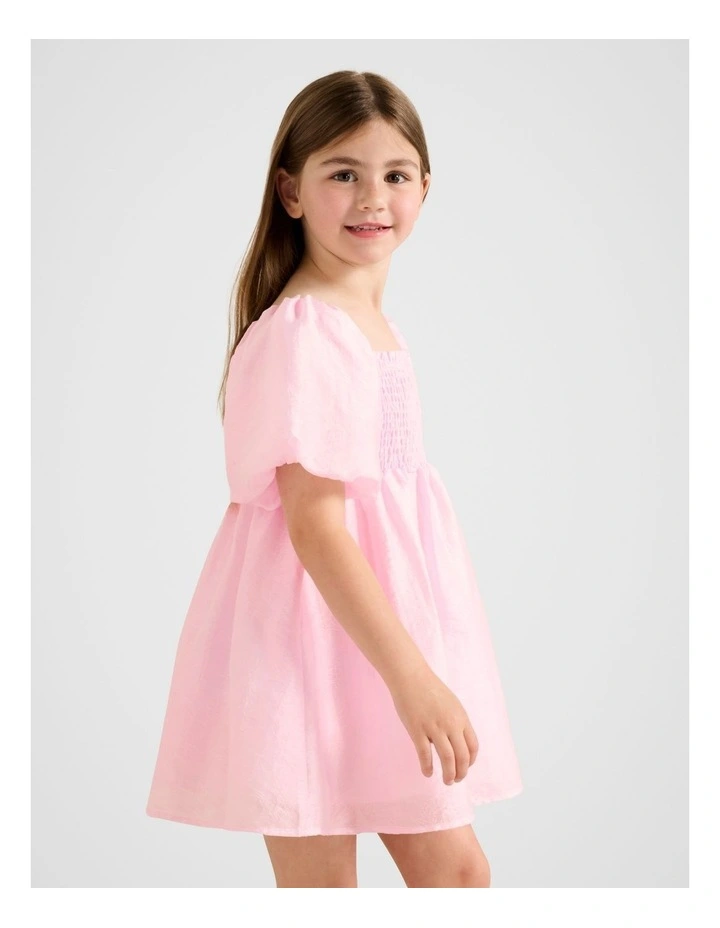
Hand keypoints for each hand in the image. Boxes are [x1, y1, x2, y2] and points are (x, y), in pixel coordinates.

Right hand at [390, 668, 478, 784]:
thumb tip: (458, 740)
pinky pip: (425, 755)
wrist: (410, 676)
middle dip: (461, 772)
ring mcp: (434, 727)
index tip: (465, 766)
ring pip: (447, 758)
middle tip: (456, 780)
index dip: (471, 761)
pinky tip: (427, 773)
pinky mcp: (417, 730)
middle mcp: (451, 724)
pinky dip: (428, 767)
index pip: (473, 746)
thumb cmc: (429, 688)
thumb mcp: (451, 703)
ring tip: (447, 781)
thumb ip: (456, 721)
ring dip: (449, 774)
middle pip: (462, 756)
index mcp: (461, 717)